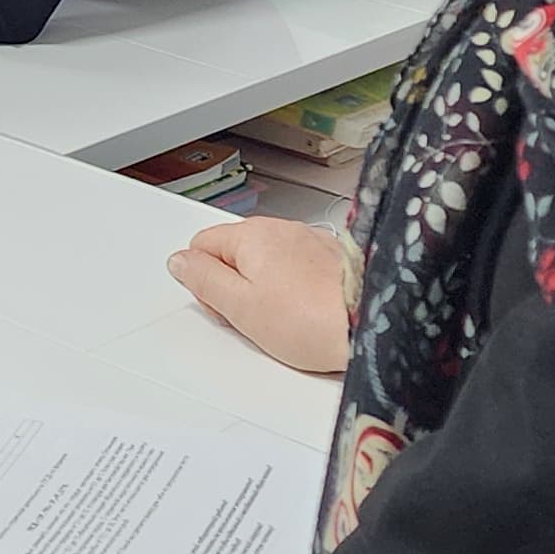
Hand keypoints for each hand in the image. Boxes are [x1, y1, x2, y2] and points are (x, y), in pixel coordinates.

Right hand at [169, 216, 354, 376]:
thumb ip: (203, 280)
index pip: (202, 245)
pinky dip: (297, 291)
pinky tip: (307, 316)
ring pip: (268, 264)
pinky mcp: (333, 261)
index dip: (205, 281)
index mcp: (252, 234)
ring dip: (267, 290)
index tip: (223, 305)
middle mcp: (282, 230)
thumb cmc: (314, 318)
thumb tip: (180, 262)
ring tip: (285, 321)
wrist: (374, 323)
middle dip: (237, 286)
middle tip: (253, 318)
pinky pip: (298, 273)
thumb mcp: (240, 307)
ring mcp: (311, 243)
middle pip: (236, 254)